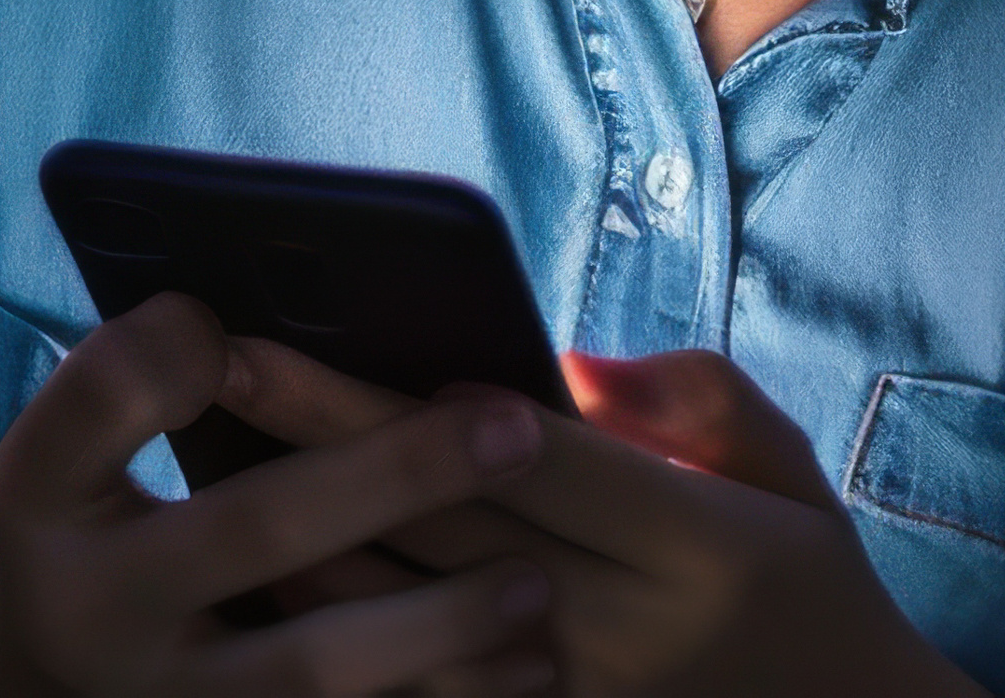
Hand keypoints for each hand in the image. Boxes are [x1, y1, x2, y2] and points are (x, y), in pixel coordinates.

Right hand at [0, 293, 560, 695]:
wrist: (68, 669)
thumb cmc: (108, 518)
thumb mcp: (88, 447)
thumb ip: (148, 380)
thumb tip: (256, 324)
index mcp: (41, 497)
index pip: (98, 400)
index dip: (168, 355)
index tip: (228, 320)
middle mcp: (89, 606)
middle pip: (247, 532)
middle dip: (390, 477)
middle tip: (511, 431)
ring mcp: (163, 697)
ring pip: (312, 668)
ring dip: (439, 623)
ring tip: (536, 582)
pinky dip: (441, 696)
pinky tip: (526, 670)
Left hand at [209, 340, 983, 697]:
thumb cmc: (798, 578)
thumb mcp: (786, 475)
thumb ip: (692, 400)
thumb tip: (568, 367)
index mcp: (694, 547)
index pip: (536, 461)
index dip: (424, 407)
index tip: (337, 341)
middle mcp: (624, 633)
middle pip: (448, 525)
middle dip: (327, 440)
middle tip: (224, 363)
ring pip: (405, 620)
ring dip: (302, 542)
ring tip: (206, 462)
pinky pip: (412, 693)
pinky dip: (333, 635)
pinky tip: (258, 579)